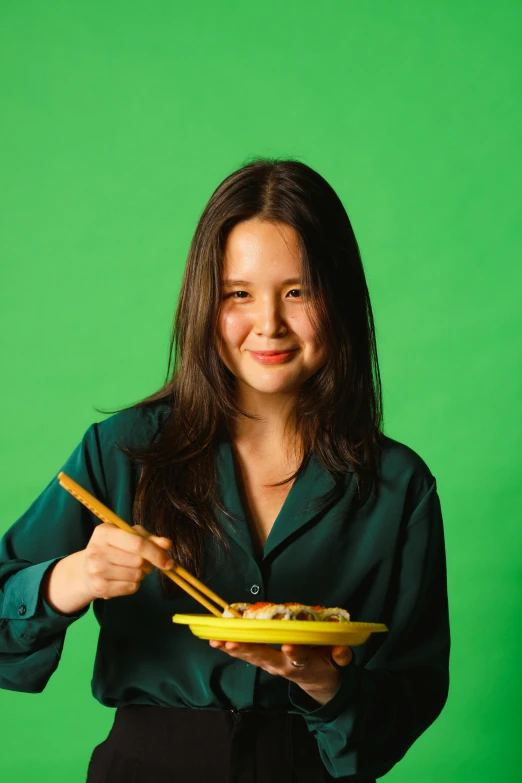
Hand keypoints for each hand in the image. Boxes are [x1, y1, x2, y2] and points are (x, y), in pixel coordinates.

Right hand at [80, 523, 173, 599]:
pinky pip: (131, 588)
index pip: (137, 544)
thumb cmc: (113, 548)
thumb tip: (167, 544)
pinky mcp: (99, 588)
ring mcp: (96, 570)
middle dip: (148, 564)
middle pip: (139, 561)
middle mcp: (97, 550)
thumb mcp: (129, 536)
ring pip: (136, 575)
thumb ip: (150, 539)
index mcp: (104, 532)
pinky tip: (124, 578)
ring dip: (141, 574)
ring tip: (131, 569)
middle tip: (144, 562)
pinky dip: (134, 584)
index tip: (169, 562)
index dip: (156, 553)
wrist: (86, 570)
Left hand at [208, 640, 352, 704]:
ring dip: (233, 648)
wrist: (318, 683)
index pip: (299, 658)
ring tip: (217, 641)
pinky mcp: (263, 662)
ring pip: (251, 656)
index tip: (288, 645)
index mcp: (304, 665)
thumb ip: (341, 657)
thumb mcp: (339, 663)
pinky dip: (231, 648)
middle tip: (231, 642)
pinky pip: (246, 655)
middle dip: (248, 649)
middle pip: (265, 657)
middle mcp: (283, 666)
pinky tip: (216, 641)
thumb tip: (341, 652)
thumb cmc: (327, 664)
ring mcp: (271, 664)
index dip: (295, 652)